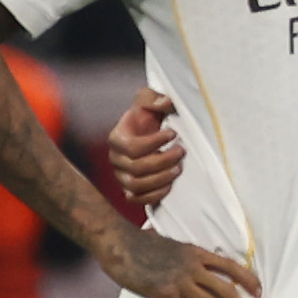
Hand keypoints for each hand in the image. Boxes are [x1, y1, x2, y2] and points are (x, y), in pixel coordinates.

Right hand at [96, 216, 262, 297]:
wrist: (118, 241)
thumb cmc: (140, 243)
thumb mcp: (173, 246)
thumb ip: (187, 258)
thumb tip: (194, 267)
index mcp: (198, 254)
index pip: (232, 267)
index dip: (249, 280)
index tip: (259, 292)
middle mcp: (195, 267)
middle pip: (229, 291)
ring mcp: (181, 281)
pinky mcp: (165, 294)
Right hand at [99, 91, 185, 213]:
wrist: (151, 133)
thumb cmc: (149, 116)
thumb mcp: (149, 100)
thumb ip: (153, 97)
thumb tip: (165, 102)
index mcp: (117, 138)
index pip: (131, 147)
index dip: (154, 142)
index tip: (173, 133)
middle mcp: (116, 159)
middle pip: (136, 168)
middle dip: (162, 161)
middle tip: (181, 151)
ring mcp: (122, 176)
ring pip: (136, 185)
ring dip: (161, 178)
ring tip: (179, 168)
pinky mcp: (131, 189)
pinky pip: (137, 199)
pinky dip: (153, 195)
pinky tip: (170, 185)